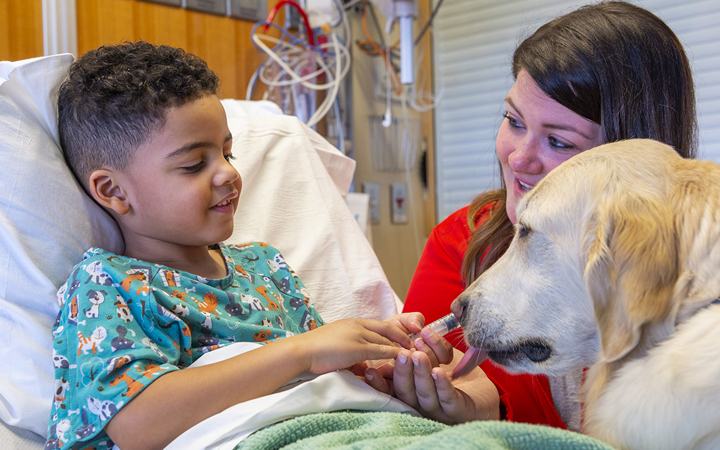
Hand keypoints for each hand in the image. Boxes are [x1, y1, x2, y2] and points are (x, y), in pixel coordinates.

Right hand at [292, 318, 412, 374]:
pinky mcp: (357, 347)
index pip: (381, 324)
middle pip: (387, 329)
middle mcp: (357, 325)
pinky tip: (405, 359)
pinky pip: (382, 350)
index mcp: (352, 322)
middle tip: (418, 345)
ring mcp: (358, 335)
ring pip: (387, 340)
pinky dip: (396, 354)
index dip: (396, 331)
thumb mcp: (337, 348)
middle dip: (404, 337)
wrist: (301, 351)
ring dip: (403, 346)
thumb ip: (352, 354)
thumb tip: (364, 366)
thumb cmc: (314, 353)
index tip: (407, 338)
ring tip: (416, 354)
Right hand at [366, 344, 499, 423]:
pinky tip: (438, 372)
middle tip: (402, 354)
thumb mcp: (434, 351)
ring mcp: (437, 408)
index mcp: (410, 389)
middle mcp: (419, 401)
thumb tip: (415, 327)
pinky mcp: (456, 410)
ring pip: (424, 393)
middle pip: (404, 390)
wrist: (483, 391)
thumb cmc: (453, 370)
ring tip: (418, 355)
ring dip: (420, 374)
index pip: (390, 388)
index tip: (369, 370)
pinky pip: (447, 398)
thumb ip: (421, 341)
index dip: (378, 381)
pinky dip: (442, 384)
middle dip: (401, 371)